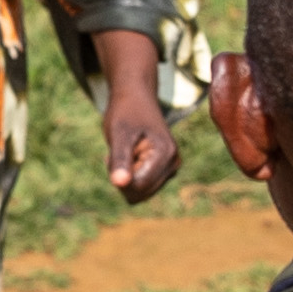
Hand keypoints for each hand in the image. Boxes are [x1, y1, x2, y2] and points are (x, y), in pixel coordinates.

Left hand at [100, 73, 180, 200]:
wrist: (136, 98)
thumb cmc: (126, 113)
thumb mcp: (118, 133)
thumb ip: (120, 159)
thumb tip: (119, 184)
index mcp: (166, 155)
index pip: (137, 187)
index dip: (120, 173)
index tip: (118, 149)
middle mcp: (174, 164)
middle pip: (138, 193)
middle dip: (123, 176)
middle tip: (120, 149)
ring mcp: (171, 169)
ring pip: (138, 193)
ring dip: (125, 175)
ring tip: (126, 151)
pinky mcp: (164, 172)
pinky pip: (140, 188)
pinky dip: (129, 175)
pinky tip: (130, 156)